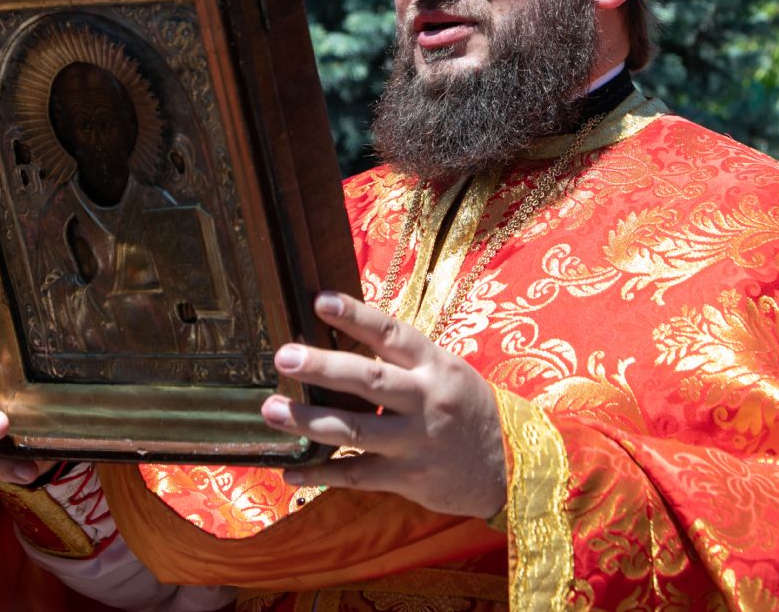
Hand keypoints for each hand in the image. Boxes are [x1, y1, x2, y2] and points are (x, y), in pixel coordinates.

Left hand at [261, 292, 505, 519]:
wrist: (507, 465)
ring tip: (271, 411)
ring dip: (309, 421)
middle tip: (284, 357)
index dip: (356, 316)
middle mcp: (426, 400)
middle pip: (368, 380)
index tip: (320, 301)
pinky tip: (289, 468)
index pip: (391, 334)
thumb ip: (403, 361)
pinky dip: (319, 473)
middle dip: (322, 368)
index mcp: (435, 366)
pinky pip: (355, 476)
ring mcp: (416, 441)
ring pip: (355, 430)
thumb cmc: (465, 408)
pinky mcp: (407, 478)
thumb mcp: (446, 372)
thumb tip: (342, 339)